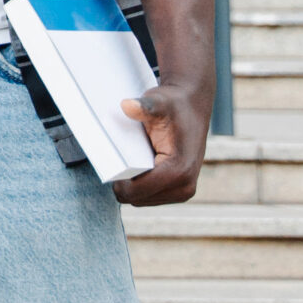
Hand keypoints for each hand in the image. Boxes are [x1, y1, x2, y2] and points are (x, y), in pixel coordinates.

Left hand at [114, 74, 209, 205]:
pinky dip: (140, 186)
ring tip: (129, 162)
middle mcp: (185, 186)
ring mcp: (184, 192)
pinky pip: (149, 197)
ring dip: (132, 185)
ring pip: (142, 200)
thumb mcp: (158, 101)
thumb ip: (144, 106)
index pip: (136, 192)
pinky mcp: (180, 192)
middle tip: (119, 160)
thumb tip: (127, 105)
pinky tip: (137, 167)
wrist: (192, 107)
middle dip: (125, 183)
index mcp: (179, 171)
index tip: (110, 164)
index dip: (118, 182)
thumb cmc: (173, 105)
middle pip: (137, 199)